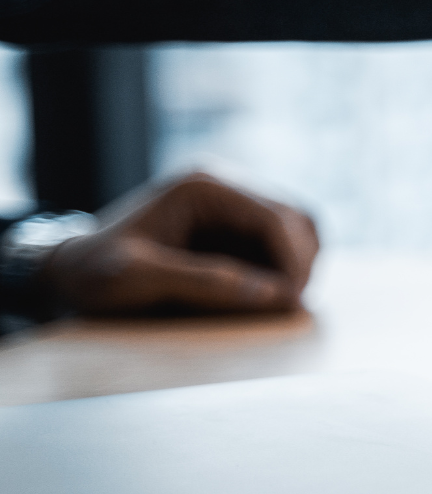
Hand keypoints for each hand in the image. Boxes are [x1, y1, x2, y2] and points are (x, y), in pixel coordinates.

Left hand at [42, 172, 320, 314]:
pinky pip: (280, 241)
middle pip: (295, 218)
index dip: (293, 262)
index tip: (291, 303)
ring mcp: (231, 202)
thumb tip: (274, 295)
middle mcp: (223, 184)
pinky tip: (266, 294)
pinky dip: (284, 268)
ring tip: (280, 303)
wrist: (68, 269)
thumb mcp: (136, 279)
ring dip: (298, 265)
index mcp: (203, 187)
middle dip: (300, 264)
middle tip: (289, 308)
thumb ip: (204, 283)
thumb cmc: (94, 273)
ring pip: (297, 228)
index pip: (275, 217)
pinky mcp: (233, 223)